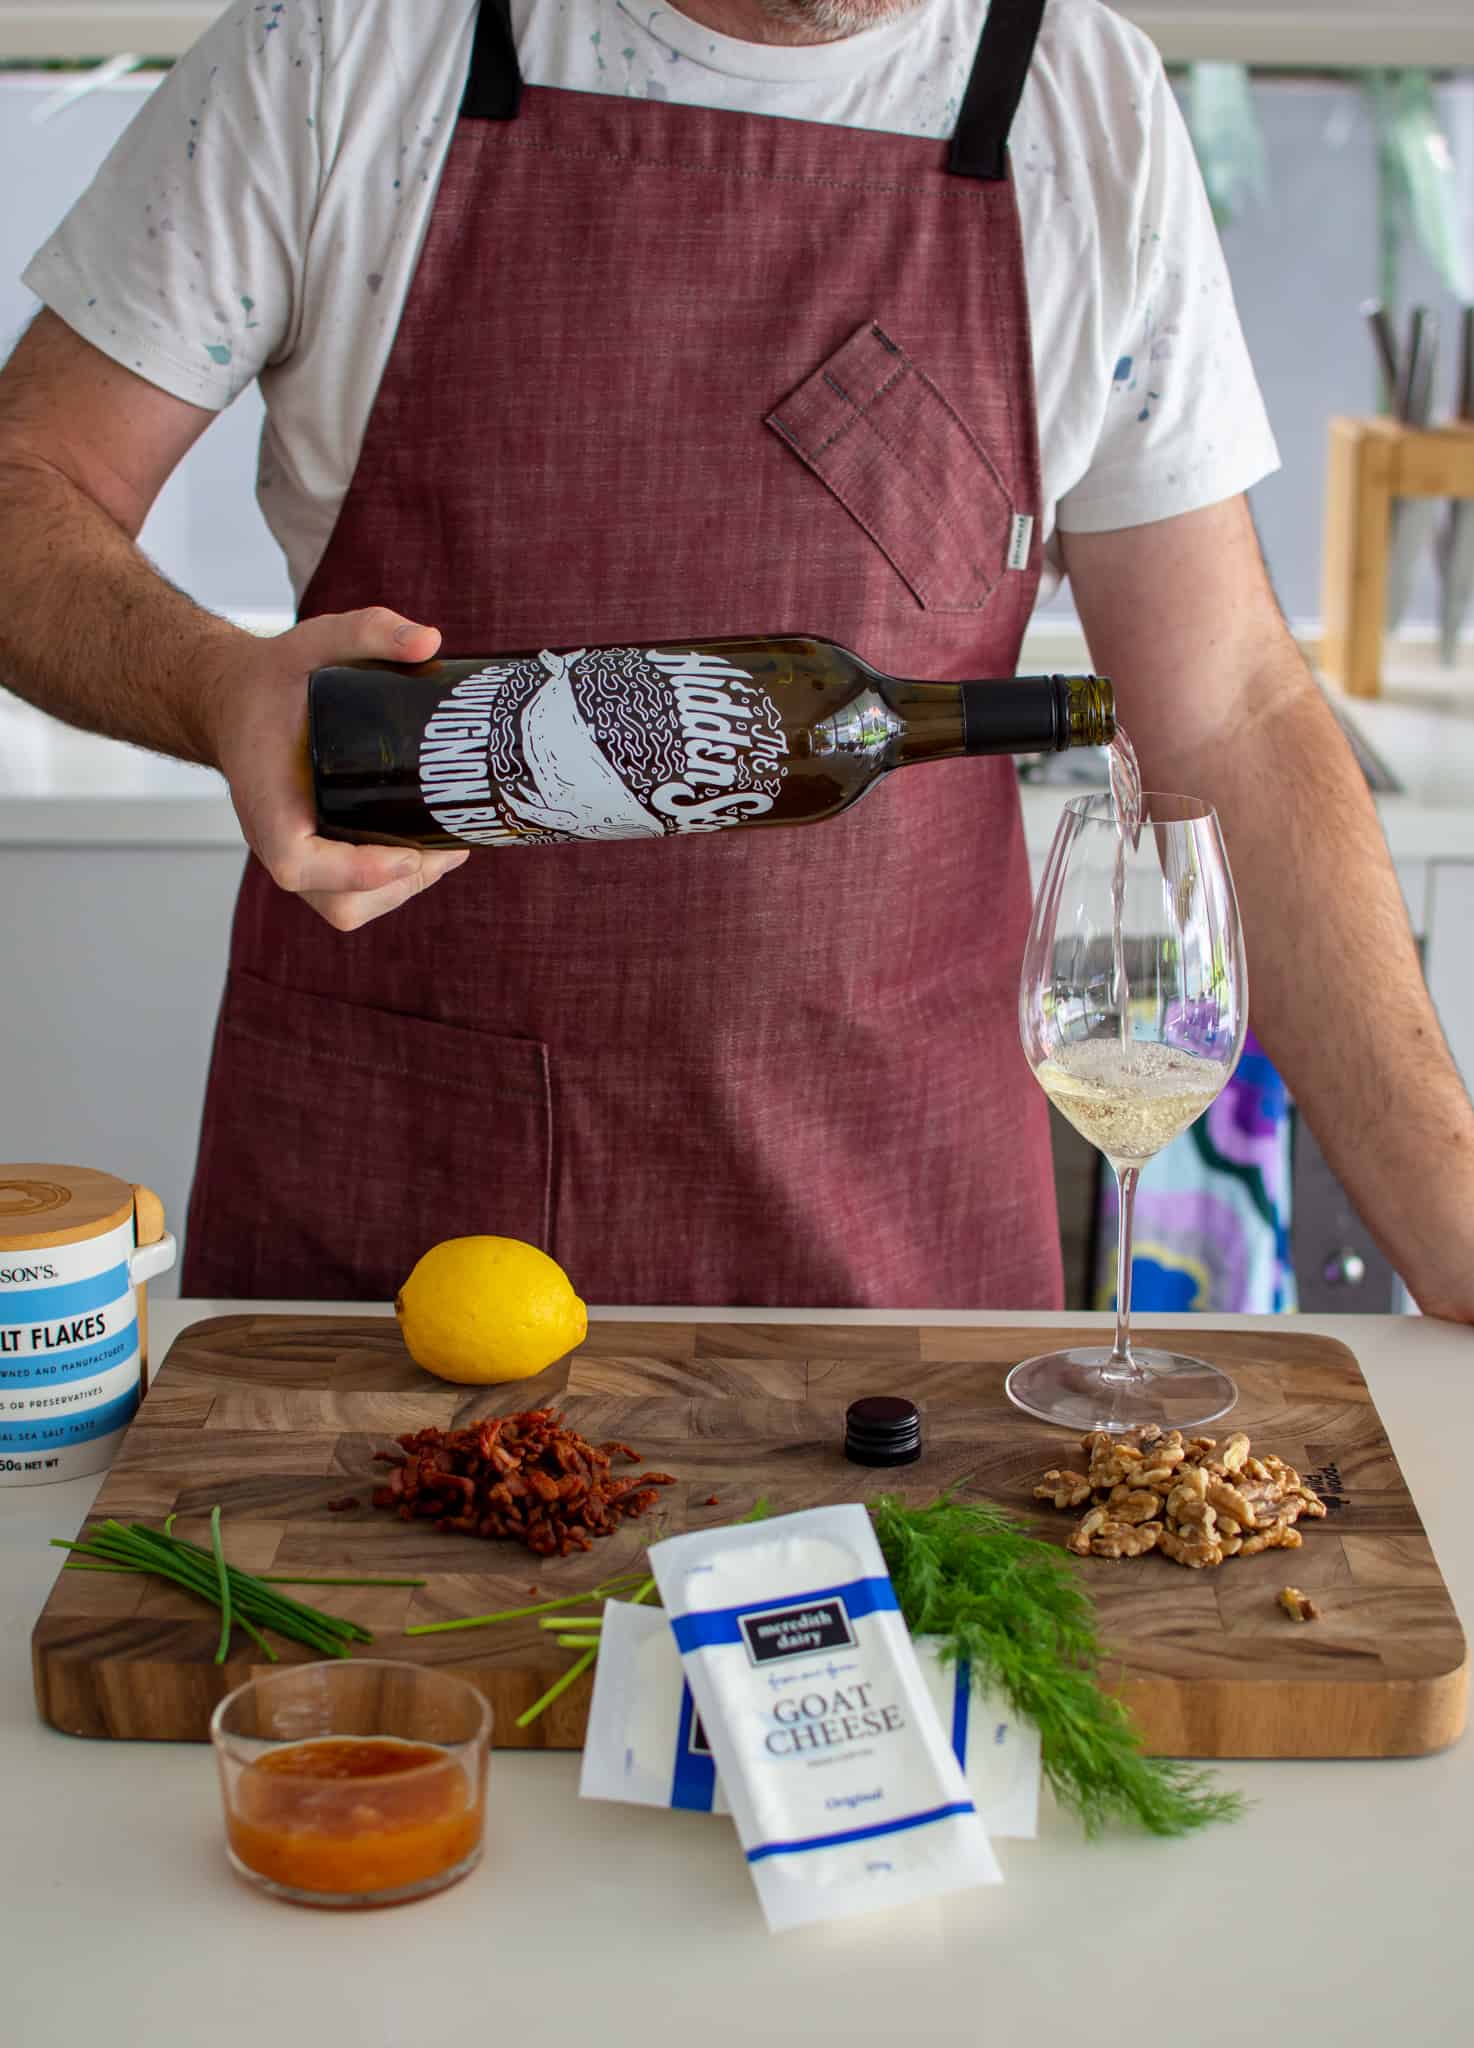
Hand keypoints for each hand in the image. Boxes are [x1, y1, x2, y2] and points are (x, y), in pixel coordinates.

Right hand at [208, 607, 469, 930]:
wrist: (234, 701)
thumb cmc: (271, 681)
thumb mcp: (312, 641)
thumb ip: (367, 629)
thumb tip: (429, 640)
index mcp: (265, 804)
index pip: (299, 864)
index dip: (355, 872)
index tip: (408, 854)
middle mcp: (276, 841)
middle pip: (338, 902)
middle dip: (399, 884)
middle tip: (449, 847)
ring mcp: (295, 856)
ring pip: (349, 907)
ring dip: (402, 889)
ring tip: (448, 851)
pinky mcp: (315, 857)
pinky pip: (352, 896)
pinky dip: (392, 885)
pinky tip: (429, 852)